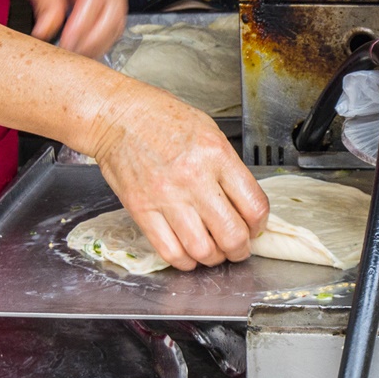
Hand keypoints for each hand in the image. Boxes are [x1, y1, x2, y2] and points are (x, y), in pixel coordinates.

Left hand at [19, 0, 128, 59]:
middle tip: (72, 54)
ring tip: (79, 54)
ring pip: (119, 19)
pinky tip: (89, 46)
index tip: (67, 43)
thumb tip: (46, 31)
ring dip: (101, 42)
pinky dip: (105, 38)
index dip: (83, 23)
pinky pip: (118, 21)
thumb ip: (44, 0)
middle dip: (93, 38)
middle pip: (113, 10)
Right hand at [91, 81, 269, 270]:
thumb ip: (229, 168)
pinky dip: (184, 261)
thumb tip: (245, 205)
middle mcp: (194, 178)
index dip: (259, 225)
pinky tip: (188, 254)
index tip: (255, 227)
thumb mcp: (209, 132)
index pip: (254, 205)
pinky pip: (169, 251)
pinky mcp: (142, 210)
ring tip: (214, 251)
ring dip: (214, 258)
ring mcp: (167, 197)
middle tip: (238, 247)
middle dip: (241, 249)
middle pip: (232, 234)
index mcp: (216, 155)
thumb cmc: (163, 119)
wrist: (119, 116)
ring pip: (203, 249)